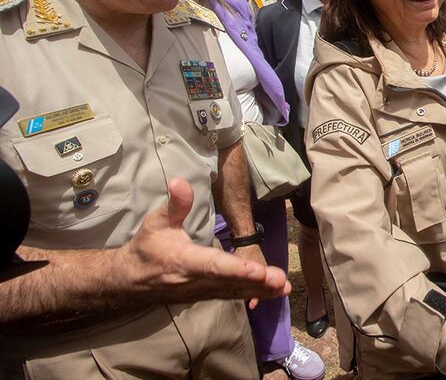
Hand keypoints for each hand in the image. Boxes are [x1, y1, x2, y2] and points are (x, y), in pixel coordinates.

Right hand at [118, 178, 289, 304]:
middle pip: (230, 282)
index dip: (237, 269)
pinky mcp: (208, 295)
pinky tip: (274, 292)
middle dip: (257, 282)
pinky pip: (233, 295)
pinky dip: (254, 294)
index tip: (259, 271)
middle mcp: (196, 281)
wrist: (130, 280)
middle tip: (281, 281)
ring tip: (284, 287)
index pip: (214, 266)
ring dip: (261, 291)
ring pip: (235, 292)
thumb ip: (175, 204)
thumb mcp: (157, 222)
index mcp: (185, 261)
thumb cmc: (148, 247)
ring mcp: (202, 292)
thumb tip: (180, 181)